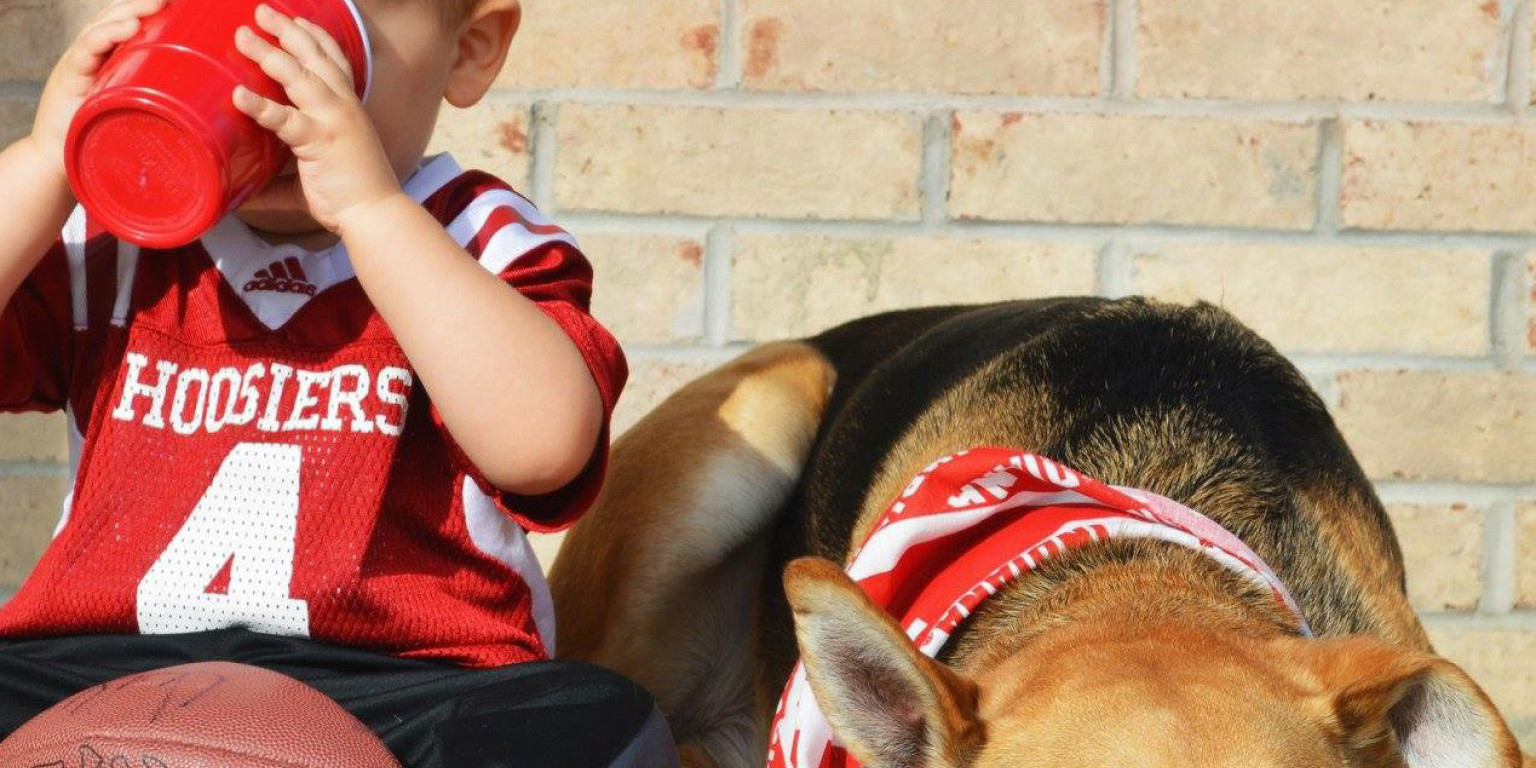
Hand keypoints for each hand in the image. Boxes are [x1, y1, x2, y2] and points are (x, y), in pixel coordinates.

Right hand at [28, 0, 170, 178]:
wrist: (63, 161)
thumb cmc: (105, 139)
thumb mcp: (139, 116)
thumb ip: (164, 106)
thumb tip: (213, 109)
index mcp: (113, 62)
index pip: (129, 27)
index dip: (150, 13)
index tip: (181, 6)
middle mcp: (96, 56)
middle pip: (118, 20)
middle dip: (143, 5)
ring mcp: (81, 63)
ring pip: (103, 28)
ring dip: (129, 13)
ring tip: (155, 5)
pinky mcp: (69, 76)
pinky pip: (86, 50)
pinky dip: (105, 36)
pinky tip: (126, 27)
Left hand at [232, 5, 401, 233]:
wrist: (375, 215)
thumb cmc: (352, 196)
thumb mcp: (318, 172)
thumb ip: (278, 180)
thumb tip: (240, 193)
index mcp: (349, 107)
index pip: (335, 61)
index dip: (316, 37)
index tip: (297, 20)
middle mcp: (344, 106)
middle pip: (316, 56)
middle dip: (288, 30)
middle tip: (261, 12)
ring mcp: (333, 121)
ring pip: (299, 76)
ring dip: (269, 53)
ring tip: (243, 36)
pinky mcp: (319, 141)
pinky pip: (285, 119)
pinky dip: (261, 106)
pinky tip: (238, 96)